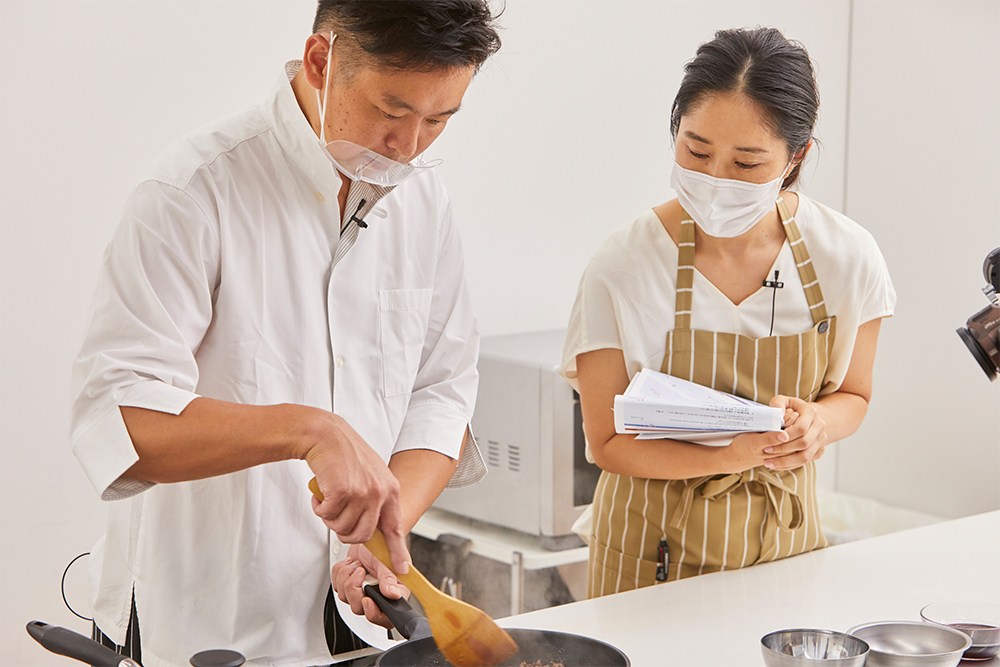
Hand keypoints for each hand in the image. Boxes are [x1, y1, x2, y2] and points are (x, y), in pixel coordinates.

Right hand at [304, 412, 409, 574]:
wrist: (325, 435)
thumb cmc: (344, 454)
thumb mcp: (371, 474)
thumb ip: (375, 498)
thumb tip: (372, 526)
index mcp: (389, 489)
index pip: (395, 527)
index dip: (397, 550)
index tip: (401, 567)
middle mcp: (379, 492)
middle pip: (363, 535)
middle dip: (346, 533)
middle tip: (336, 517)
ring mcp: (361, 493)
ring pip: (343, 529)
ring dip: (330, 519)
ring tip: (329, 500)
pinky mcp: (342, 493)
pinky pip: (327, 517)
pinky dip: (319, 509)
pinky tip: (321, 494)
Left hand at [331, 544, 409, 629]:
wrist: (371, 536)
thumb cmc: (383, 546)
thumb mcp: (387, 561)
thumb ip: (389, 577)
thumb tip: (393, 594)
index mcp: (393, 593)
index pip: (385, 617)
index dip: (374, 613)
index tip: (366, 600)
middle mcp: (377, 596)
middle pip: (359, 608)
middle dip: (355, 588)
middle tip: (361, 571)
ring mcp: (361, 592)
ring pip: (345, 597)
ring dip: (347, 577)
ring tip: (357, 564)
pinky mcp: (348, 586)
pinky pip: (336, 586)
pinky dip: (340, 573)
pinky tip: (350, 564)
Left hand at [761, 395, 827, 470]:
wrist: (807, 416)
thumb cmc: (790, 408)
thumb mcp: (782, 401)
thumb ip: (777, 405)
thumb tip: (777, 416)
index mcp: (811, 412)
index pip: (801, 428)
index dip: (787, 435)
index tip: (771, 440)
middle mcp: (820, 426)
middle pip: (804, 443)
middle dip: (784, 449)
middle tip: (766, 451)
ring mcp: (822, 439)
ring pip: (806, 456)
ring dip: (786, 462)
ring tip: (768, 463)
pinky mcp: (819, 450)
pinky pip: (806, 461)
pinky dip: (791, 465)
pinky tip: (777, 465)